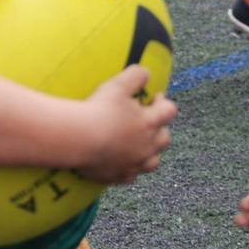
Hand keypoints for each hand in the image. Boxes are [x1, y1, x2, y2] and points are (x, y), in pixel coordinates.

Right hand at [75, 65, 177, 184]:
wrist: (78, 139)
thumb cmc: (100, 110)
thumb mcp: (118, 85)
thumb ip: (136, 75)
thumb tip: (146, 72)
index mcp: (150, 123)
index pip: (170, 111)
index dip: (164, 102)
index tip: (154, 98)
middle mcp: (147, 146)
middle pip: (165, 139)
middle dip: (159, 129)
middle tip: (146, 121)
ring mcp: (135, 163)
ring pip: (153, 161)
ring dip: (150, 152)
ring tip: (139, 144)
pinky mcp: (120, 176)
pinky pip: (132, 175)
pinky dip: (130, 168)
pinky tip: (122, 162)